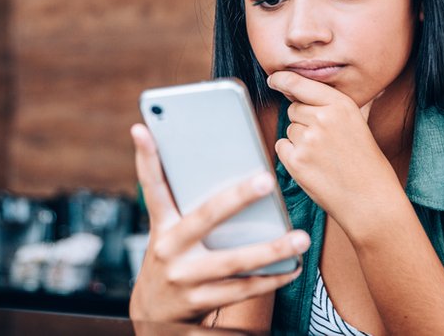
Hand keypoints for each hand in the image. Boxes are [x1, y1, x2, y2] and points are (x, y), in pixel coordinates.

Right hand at [128, 123, 307, 323]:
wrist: (152, 315)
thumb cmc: (171, 261)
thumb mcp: (167, 233)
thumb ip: (186, 205)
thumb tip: (217, 169)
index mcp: (160, 226)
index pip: (152, 186)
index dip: (146, 157)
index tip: (142, 127)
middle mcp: (168, 249)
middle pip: (205, 217)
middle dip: (237, 198)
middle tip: (266, 180)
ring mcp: (184, 277)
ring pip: (233, 261)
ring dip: (270, 249)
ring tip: (300, 238)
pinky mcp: (200, 301)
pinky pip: (243, 289)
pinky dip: (271, 279)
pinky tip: (292, 267)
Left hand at [267, 71, 406, 240]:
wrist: (371, 200)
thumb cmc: (366, 163)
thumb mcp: (356, 123)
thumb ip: (331, 106)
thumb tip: (299, 90)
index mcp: (341, 105)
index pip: (300, 83)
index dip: (283, 80)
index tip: (274, 80)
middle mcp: (323, 118)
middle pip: (293, 109)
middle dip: (303, 121)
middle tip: (326, 142)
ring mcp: (308, 140)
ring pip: (289, 130)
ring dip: (300, 141)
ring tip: (324, 157)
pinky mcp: (296, 161)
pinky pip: (282, 147)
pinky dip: (291, 156)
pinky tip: (313, 166)